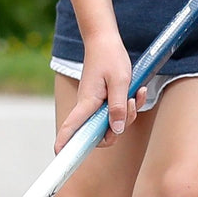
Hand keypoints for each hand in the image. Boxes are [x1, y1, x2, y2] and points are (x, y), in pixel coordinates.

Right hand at [54, 33, 144, 151]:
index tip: (60, 155)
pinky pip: (116, 111)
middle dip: (120, 127)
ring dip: (128, 113)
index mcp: (87, 102)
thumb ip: (118, 107)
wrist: (105, 41)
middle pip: (100, 133)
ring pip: (111, 123)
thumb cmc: (110, 58)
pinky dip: (129, 105)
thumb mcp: (120, 82)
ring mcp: (95, 104)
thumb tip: (116, 131)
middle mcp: (88, 107)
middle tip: (131, 106)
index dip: (65, 143)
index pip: (71, 127)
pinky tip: (137, 91)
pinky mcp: (103, 100)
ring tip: (136, 93)